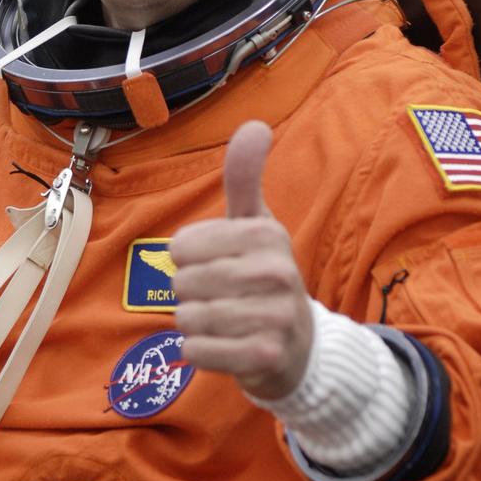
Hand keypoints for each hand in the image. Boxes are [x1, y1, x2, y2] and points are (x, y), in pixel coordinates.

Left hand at [171, 119, 313, 399]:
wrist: (299, 346)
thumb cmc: (264, 276)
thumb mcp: (256, 224)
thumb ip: (245, 176)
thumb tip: (256, 124)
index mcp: (266, 234)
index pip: (181, 246)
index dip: (188, 259)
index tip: (217, 264)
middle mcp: (276, 272)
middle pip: (181, 283)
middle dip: (191, 294)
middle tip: (222, 297)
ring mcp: (273, 316)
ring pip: (187, 317)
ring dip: (195, 324)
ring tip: (224, 321)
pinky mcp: (264, 356)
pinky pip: (196, 350)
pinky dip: (200, 352)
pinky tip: (225, 346)